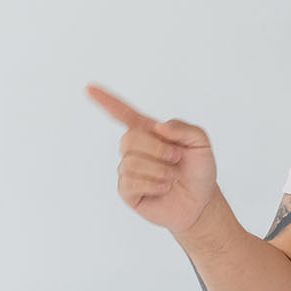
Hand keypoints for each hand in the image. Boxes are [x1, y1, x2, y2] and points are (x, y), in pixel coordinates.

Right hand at [87, 84, 216, 234]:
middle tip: (177, 158)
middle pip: (129, 138)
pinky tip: (164, 187)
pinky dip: (152, 184)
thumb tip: (158, 127)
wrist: (201, 202)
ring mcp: (129, 170)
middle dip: (157, 148)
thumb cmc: (199, 170)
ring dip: (159, 169)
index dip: (106, 101)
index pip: (123, 114)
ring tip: (173, 176)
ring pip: (131, 162)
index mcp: (149, 132)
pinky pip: (130, 182)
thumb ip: (183, 128)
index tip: (89, 88)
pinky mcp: (128, 191)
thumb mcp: (201, 142)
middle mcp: (135, 149)